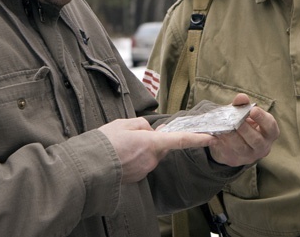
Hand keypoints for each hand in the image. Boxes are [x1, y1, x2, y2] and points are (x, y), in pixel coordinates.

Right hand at [98, 117, 216, 183]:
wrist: (89, 167)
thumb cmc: (105, 143)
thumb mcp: (124, 123)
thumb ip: (142, 124)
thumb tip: (149, 130)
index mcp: (151, 143)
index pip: (179, 140)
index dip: (196, 138)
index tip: (210, 138)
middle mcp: (151, 159)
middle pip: (161, 145)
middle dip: (153, 138)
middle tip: (132, 133)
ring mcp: (145, 170)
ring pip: (151, 154)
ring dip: (143, 148)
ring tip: (121, 146)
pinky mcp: (138, 177)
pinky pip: (142, 163)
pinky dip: (135, 158)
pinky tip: (120, 155)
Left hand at [207, 94, 278, 166]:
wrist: (232, 143)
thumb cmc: (243, 123)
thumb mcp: (244, 113)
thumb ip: (243, 104)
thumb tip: (241, 97)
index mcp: (269, 133)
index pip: (270, 126)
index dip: (262, 118)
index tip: (253, 110)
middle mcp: (262, 147)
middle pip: (256, 140)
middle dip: (245, 129)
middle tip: (236, 121)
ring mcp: (248, 156)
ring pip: (241, 147)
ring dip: (231, 136)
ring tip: (223, 127)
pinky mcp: (234, 159)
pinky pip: (226, 151)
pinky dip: (219, 142)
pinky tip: (212, 136)